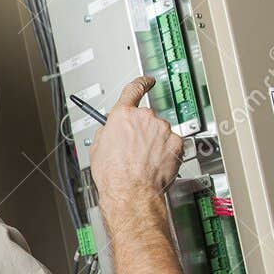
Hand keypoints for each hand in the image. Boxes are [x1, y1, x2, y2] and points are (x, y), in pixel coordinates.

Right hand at [88, 77, 184, 203]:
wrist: (131, 192)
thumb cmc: (113, 175)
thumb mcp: (97, 148)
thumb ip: (107, 131)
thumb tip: (110, 129)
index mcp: (123, 115)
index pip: (134, 89)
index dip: (142, 83)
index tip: (147, 81)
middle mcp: (145, 117)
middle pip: (146, 117)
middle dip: (142, 130)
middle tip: (136, 148)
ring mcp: (163, 129)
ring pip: (160, 132)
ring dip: (155, 142)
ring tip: (144, 161)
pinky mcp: (176, 143)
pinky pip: (172, 144)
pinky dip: (166, 152)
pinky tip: (156, 164)